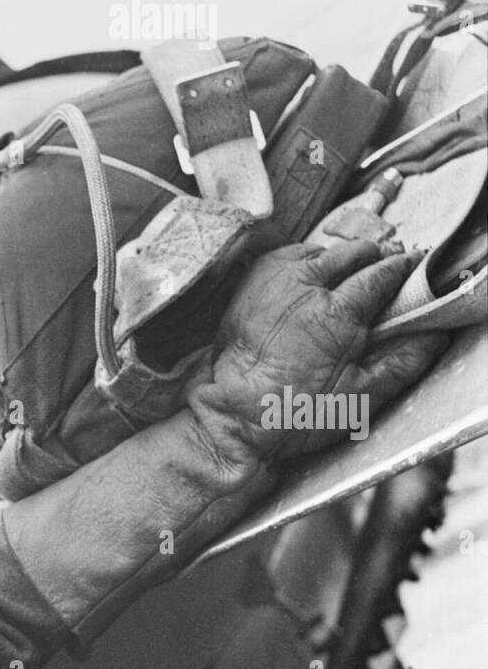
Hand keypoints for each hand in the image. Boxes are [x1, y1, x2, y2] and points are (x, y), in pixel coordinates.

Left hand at [186, 240, 448, 464]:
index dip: (402, 268)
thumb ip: (402, 364)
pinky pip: (285, 256)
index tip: (412, 266)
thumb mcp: (360, 398)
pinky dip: (301, 261)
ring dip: (335, 260)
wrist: (234, 416)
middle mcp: (306, 286)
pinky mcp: (251, 284)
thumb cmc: (296, 413)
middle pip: (353, 253)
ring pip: (319, 251)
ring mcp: (274, 281)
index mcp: (338, 312)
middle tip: (379, 271)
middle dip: (372, 258)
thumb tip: (435, 336)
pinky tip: (304, 280)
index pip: (382, 273)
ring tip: (341, 278)